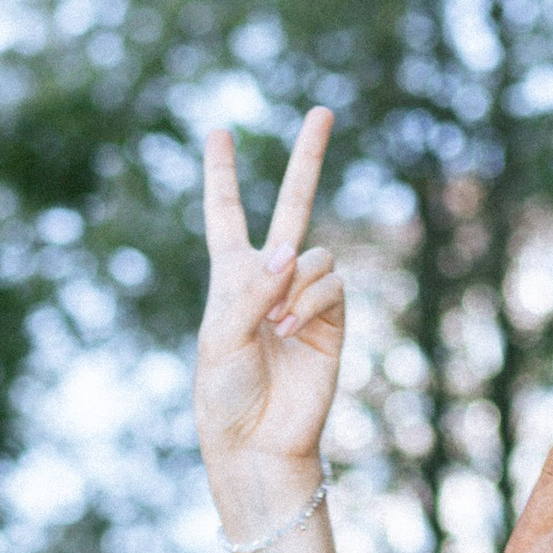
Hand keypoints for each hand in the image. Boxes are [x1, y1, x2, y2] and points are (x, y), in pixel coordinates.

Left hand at [195, 106, 345, 545]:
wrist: (257, 443)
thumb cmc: (224, 394)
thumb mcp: (219, 337)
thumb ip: (251, 289)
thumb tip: (292, 251)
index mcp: (231, 278)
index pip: (226, 214)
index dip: (222, 174)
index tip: (219, 131)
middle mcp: (272, 279)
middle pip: (294, 205)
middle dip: (308, 159)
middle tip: (323, 109)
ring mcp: (306, 297)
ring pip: (316, 254)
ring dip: (294, 285)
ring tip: (273, 328)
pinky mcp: (334, 320)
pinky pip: (332, 283)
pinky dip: (309, 301)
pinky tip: (289, 330)